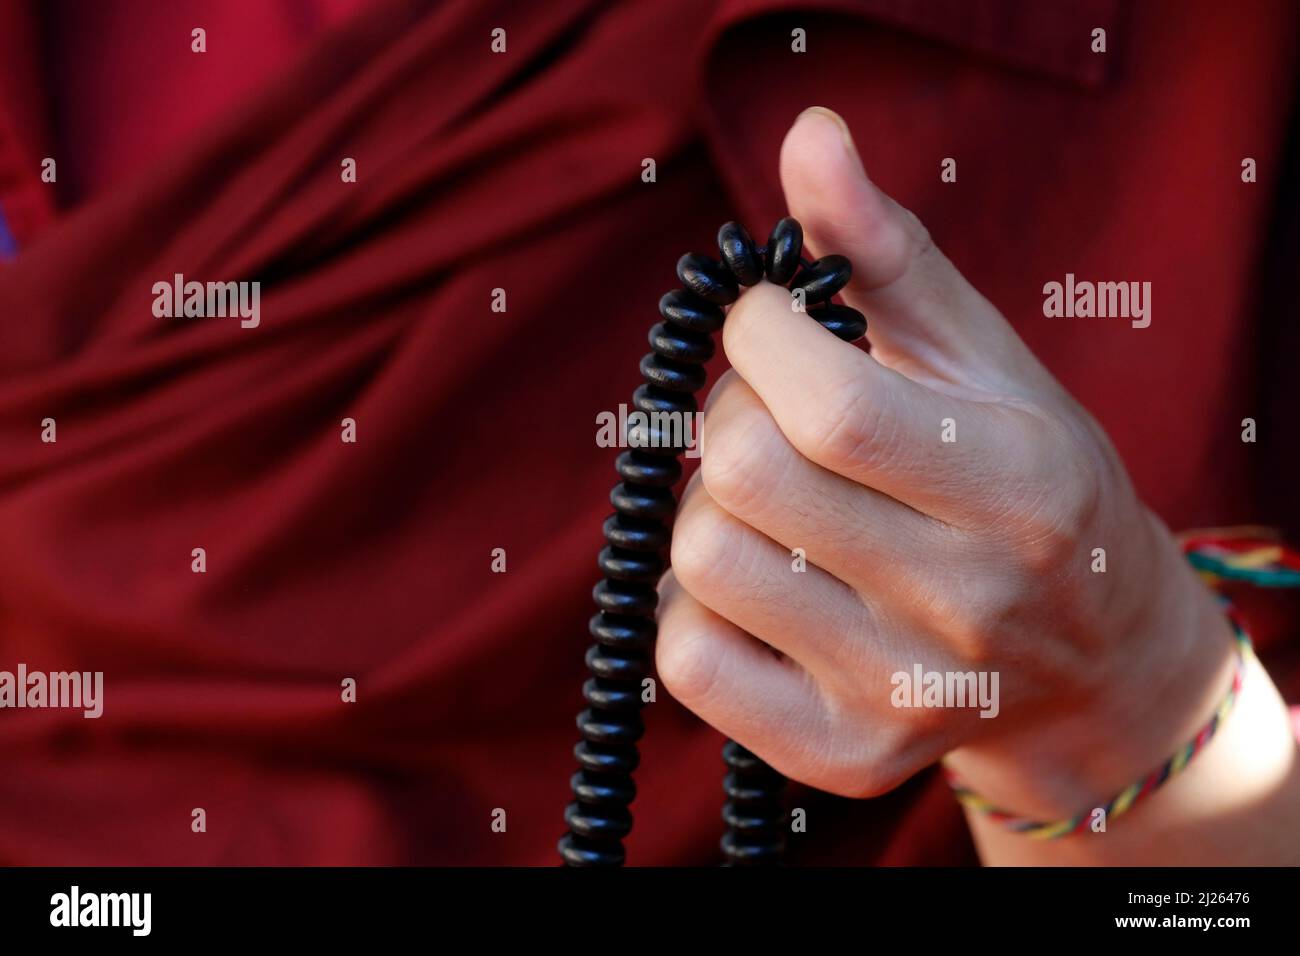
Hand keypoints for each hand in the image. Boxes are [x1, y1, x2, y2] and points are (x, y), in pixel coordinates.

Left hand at [655, 108, 1297, 859]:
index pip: (821, 400)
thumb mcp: (982, 358)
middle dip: (732, 416)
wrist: (1087, 657)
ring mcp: (900, 697)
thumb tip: (807, 137)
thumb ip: (887, 248)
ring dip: (710, 509)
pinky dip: (695, 605)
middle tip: (778, 421)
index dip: (761, 336)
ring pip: (700, 561)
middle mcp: (966, 607)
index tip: (777, 328)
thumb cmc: (1025, 481)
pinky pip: (683, 660)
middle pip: (739, 478)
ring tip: (777, 510)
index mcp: (1017, 487)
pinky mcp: (840, 757)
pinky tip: (762, 589)